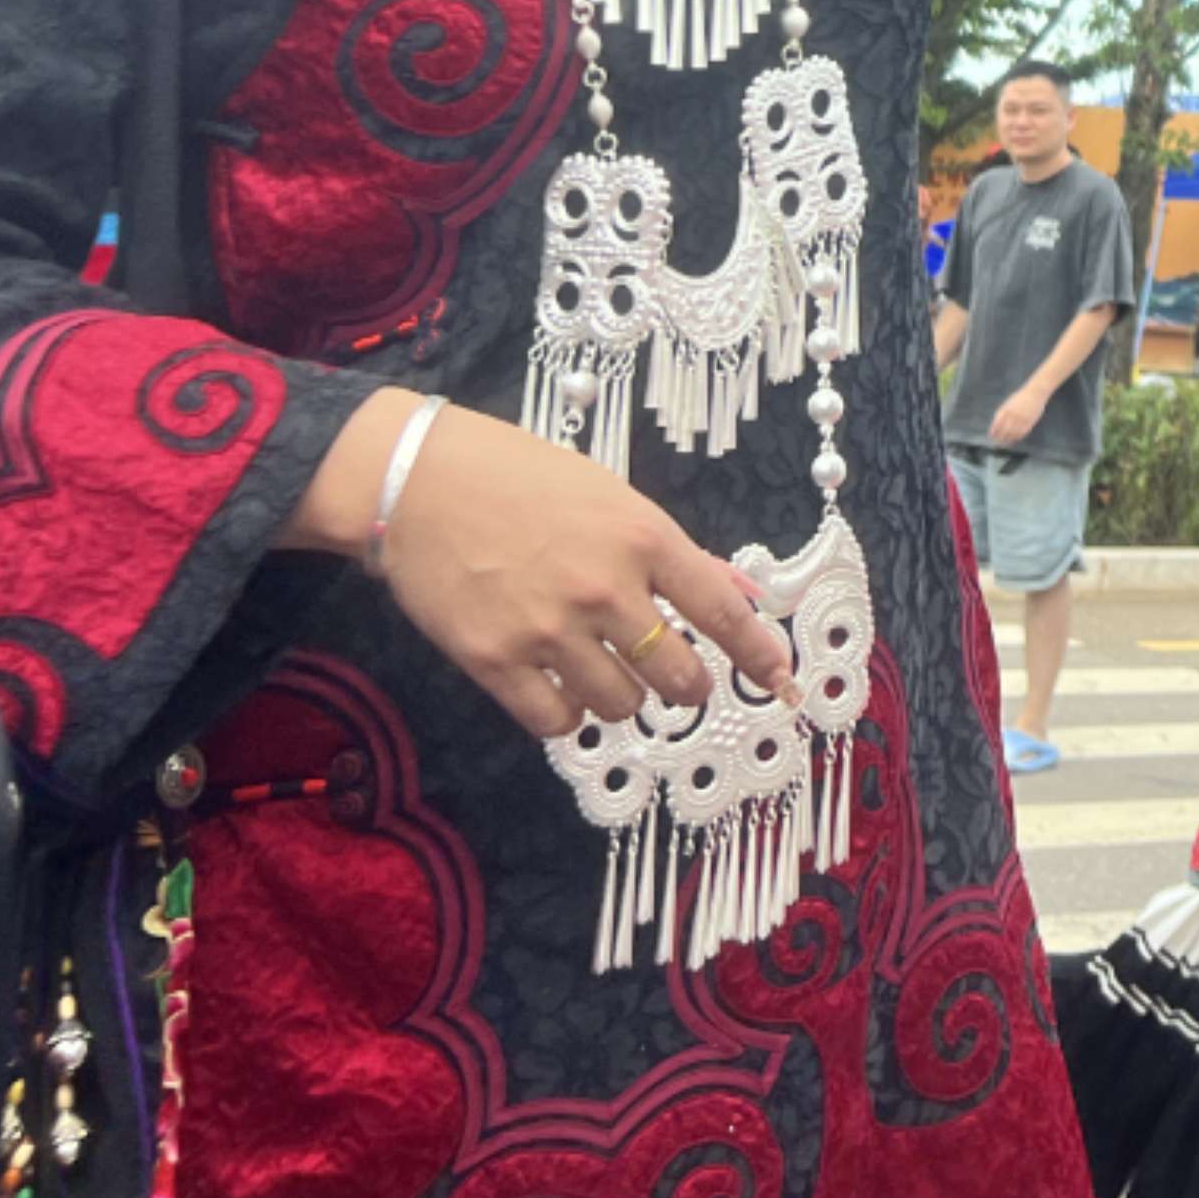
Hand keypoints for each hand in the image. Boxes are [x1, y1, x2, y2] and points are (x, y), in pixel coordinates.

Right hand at [342, 399, 795, 741]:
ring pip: (619, 705)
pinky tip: (560, 690)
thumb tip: (738, 593)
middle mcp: (604, 589)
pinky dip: (567, 715)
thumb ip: (674, 553)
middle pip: (677, 674)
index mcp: (642, 538)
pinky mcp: (494, 661)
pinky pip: (555, 721)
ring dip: (622, 698)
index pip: (722, 611)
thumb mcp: (611, 496)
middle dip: (687, 686)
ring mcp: (548, 629)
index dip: (758, 655)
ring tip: (603, 672)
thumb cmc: (519, 477)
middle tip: (678, 682)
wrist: (416, 480)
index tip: (782, 681)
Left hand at [988, 384, 1051, 448]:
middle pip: (1004, 430)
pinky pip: (1022, 432)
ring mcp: (1022, 418)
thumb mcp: (1009, 403)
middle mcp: (1013, 415)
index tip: (991, 436)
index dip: (993, 431)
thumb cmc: (1021, 397)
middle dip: (1000, 438)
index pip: (997, 423)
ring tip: (1006, 443)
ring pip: (1013, 433)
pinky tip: (1015, 439)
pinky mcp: (1030, 421)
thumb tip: (997, 425)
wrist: (1035, 392)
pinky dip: (1018, 437)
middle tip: (998, 443)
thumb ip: (1003, 413)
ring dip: (1008, 439)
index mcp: (1006, 409)